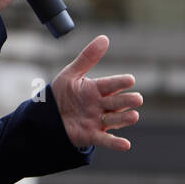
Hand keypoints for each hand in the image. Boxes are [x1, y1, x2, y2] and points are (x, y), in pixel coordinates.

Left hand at [50, 35, 141, 150]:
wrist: (47, 117)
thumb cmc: (61, 94)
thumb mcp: (71, 74)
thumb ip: (88, 57)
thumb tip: (104, 38)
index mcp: (96, 89)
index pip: (110, 84)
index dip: (119, 83)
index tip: (130, 80)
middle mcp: (100, 105)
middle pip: (117, 102)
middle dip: (127, 101)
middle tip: (137, 99)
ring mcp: (97, 120)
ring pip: (114, 119)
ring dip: (125, 119)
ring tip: (134, 116)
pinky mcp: (91, 135)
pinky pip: (104, 139)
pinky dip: (115, 143)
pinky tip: (125, 145)